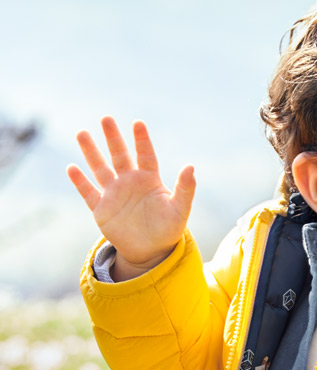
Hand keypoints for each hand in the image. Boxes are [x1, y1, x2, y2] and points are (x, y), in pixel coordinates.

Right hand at [67, 117, 195, 279]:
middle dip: (113, 137)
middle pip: (120, 155)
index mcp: (150, 179)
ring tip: (82, 133)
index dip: (142, 140)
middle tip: (106, 118)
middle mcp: (130, 182)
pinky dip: (80, 182)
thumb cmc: (168, 229)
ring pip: (100, 169)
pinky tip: (72, 168)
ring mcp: (114, 194)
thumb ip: (185, 188)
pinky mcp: (102, 209)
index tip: (138, 123)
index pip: (145, 155)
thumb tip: (191, 166)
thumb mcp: (180, 209)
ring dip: (91, 152)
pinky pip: (89, 193)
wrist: (151, 251)